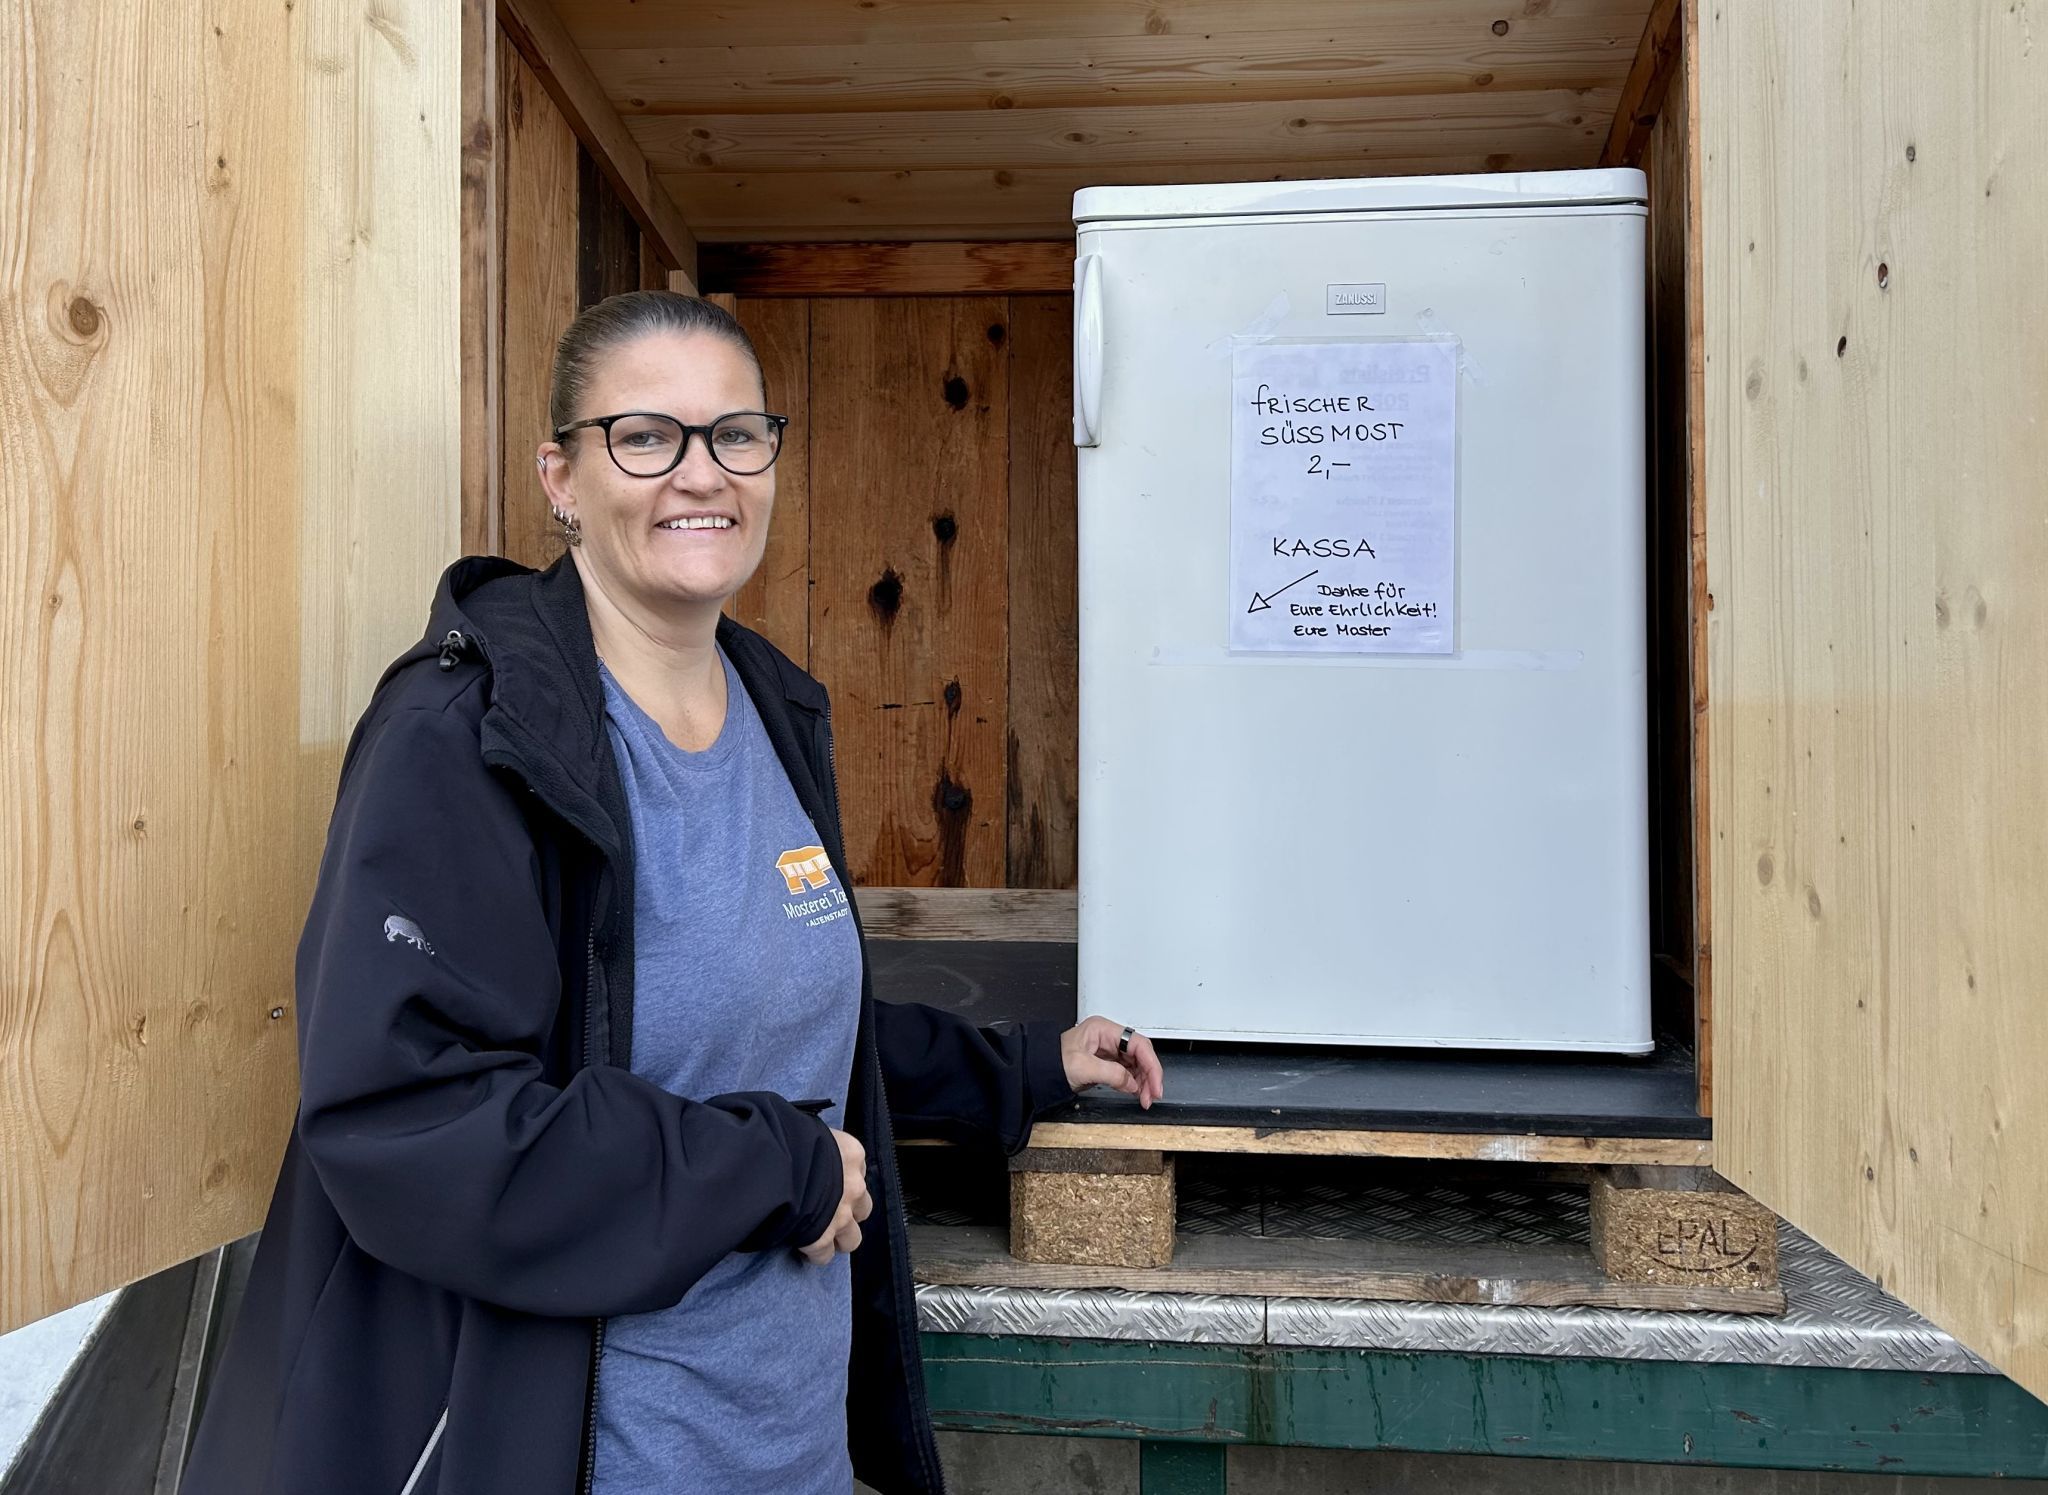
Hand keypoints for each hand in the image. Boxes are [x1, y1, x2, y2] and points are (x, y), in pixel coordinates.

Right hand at [798, 1129, 872, 1265]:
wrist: (773, 1161)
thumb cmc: (786, 1136)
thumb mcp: (807, 1127)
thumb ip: (814, 1141)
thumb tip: (801, 1141)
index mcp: (852, 1154)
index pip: (858, 1171)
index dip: (843, 1180)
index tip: (828, 1183)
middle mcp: (853, 1186)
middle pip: (862, 1208)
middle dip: (848, 1212)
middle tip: (829, 1211)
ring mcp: (840, 1215)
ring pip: (852, 1239)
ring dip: (838, 1238)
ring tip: (821, 1235)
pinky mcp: (821, 1238)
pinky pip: (824, 1255)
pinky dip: (816, 1254)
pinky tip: (805, 1249)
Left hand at [1060, 1016, 1164, 1109]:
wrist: (1038, 1072)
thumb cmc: (1052, 1061)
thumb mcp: (1083, 1067)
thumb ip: (1111, 1074)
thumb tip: (1132, 1083)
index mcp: (1103, 1030)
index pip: (1138, 1043)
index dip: (1151, 1064)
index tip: (1155, 1083)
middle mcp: (1108, 1038)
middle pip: (1140, 1054)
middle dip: (1149, 1075)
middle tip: (1152, 1095)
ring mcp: (1108, 1050)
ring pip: (1136, 1065)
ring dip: (1143, 1082)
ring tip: (1144, 1098)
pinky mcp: (1106, 1064)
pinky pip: (1127, 1072)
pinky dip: (1134, 1084)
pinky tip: (1136, 1093)